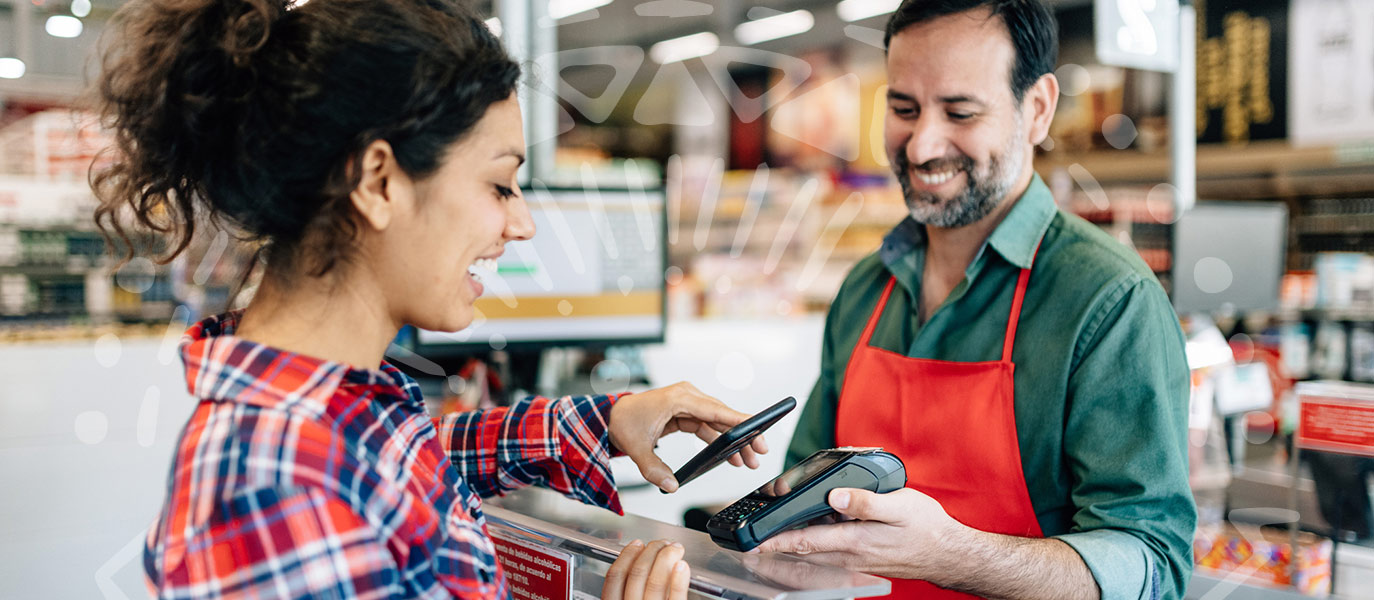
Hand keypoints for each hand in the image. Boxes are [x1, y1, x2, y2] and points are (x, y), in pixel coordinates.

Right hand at [601, 539, 689, 599]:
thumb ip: (627, 591)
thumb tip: (639, 563)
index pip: (615, 577)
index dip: (626, 556)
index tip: (637, 544)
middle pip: (637, 574)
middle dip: (651, 551)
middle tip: (662, 543)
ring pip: (655, 582)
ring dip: (666, 558)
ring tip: (675, 549)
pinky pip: (676, 597)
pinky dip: (679, 579)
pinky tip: (682, 566)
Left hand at [608, 382, 767, 491]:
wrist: (612, 416)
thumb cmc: (624, 422)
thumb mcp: (636, 447)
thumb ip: (654, 469)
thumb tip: (670, 485)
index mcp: (677, 398)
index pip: (713, 409)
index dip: (737, 420)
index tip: (756, 427)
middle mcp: (686, 396)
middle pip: (721, 415)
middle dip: (742, 435)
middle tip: (760, 451)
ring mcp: (688, 403)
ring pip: (718, 422)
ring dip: (733, 440)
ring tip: (748, 460)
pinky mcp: (687, 412)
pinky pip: (709, 426)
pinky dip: (720, 441)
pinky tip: (731, 456)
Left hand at [754, 487, 967, 579]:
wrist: (948, 554)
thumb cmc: (927, 529)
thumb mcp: (898, 507)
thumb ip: (864, 502)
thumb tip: (833, 497)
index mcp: (853, 540)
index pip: (803, 541)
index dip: (774, 541)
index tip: (751, 542)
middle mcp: (848, 553)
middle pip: (802, 547)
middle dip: (775, 540)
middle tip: (752, 532)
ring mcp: (854, 557)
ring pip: (814, 549)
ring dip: (792, 539)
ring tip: (773, 527)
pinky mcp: (860, 555)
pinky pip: (829, 549)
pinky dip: (813, 539)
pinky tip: (812, 526)